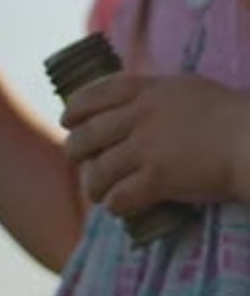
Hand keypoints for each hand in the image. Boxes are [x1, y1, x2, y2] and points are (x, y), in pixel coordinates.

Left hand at [61, 72, 245, 215]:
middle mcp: (140, 115)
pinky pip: (120, 196)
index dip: (75, 109)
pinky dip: (114, 204)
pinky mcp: (158, 178)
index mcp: (147, 90)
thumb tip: (136, 99)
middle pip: (88, 133)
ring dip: (93, 184)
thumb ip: (156, 94)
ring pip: (98, 169)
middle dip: (75, 149)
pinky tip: (118, 207)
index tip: (67, 120)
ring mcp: (147, 147)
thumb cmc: (228, 114)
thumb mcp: (186, 88)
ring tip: (97, 192)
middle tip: (76, 158)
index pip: (95, 95)